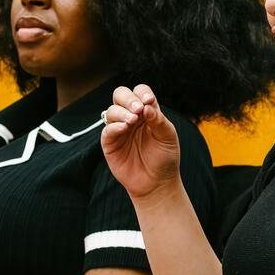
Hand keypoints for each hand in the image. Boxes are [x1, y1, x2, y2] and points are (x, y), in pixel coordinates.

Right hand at [101, 84, 181, 201]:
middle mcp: (131, 116)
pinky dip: (114, 126)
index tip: (149, 101)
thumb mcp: (167, 136)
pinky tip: (124, 128)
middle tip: (138, 109)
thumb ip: (158, 119)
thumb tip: (146, 106)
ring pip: (112, 110)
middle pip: (121, 95)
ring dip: (122, 112)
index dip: (142, 93)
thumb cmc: (164, 158)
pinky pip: (107, 129)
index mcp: (147, 111)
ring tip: (132, 120)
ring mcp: (119, 129)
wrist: (157, 182)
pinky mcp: (110, 143)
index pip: (140, 92)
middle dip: (128, 99)